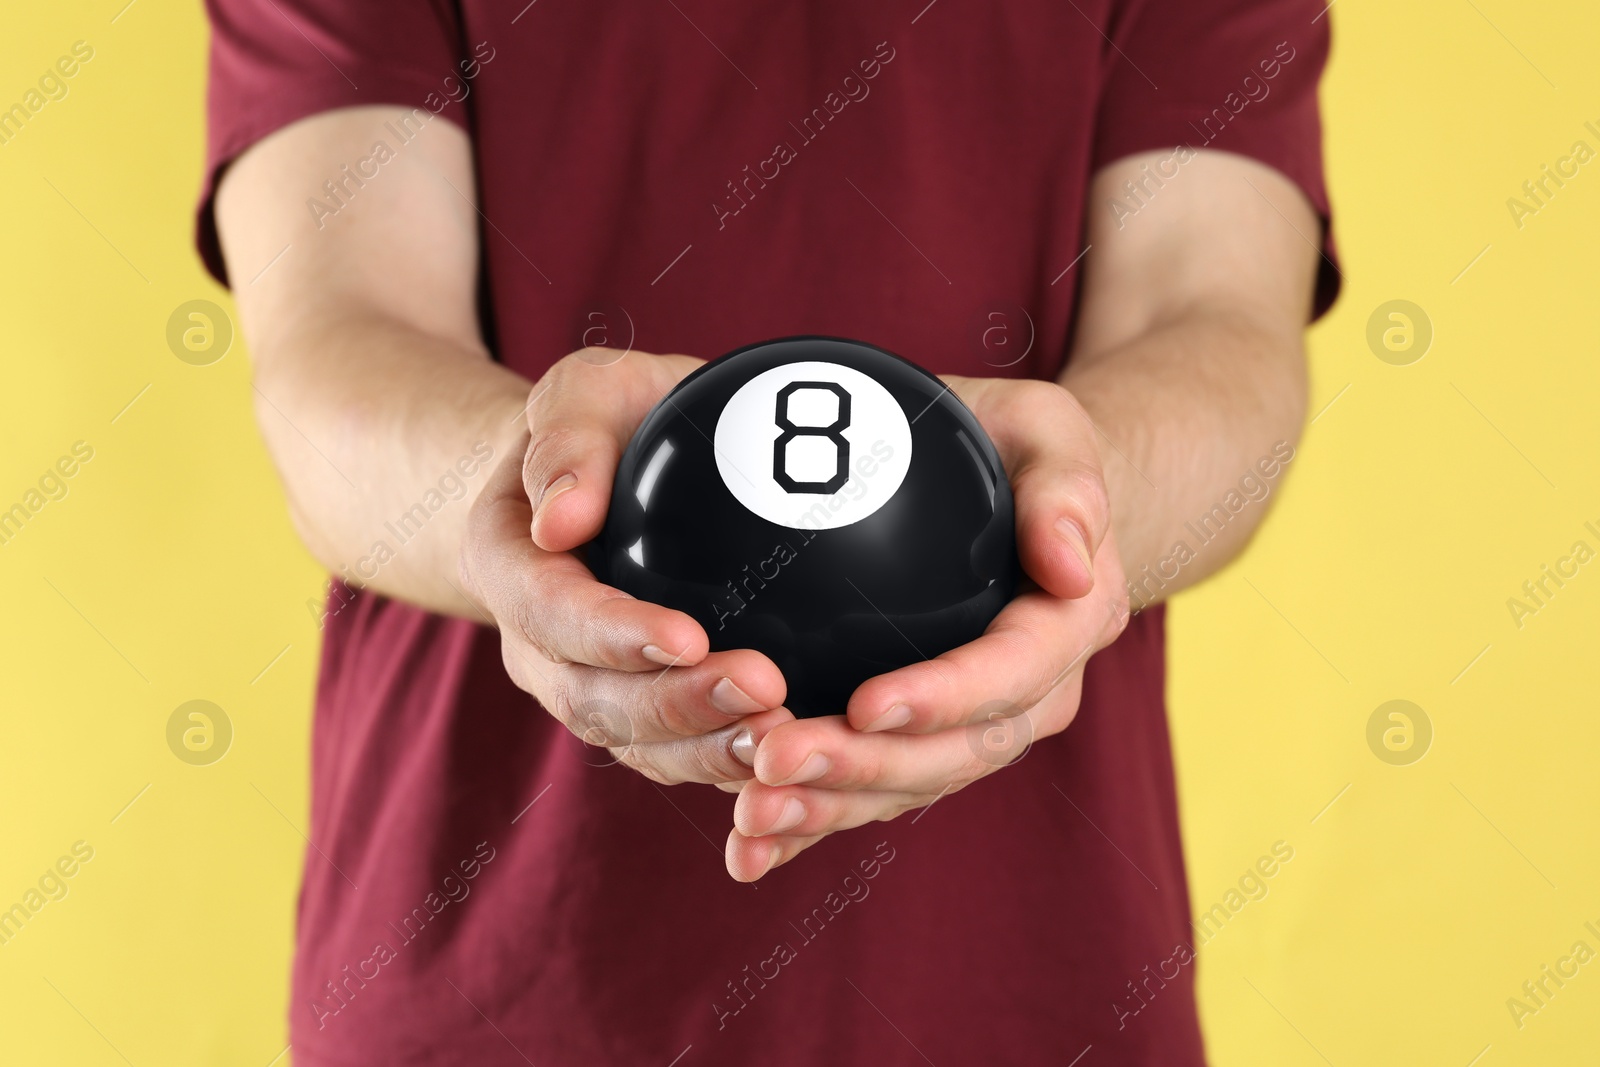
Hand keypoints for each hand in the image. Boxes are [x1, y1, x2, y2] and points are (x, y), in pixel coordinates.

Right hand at [460, 349, 794, 783]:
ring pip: (638, 745)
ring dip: (710, 751)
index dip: (614, 636)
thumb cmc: (608, 422)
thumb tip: (561, 517)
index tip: (689, 637)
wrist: (613, 475)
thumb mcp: (586, 390)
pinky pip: (680, 754)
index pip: (551, 613)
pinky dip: (730, 761)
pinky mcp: (644, 715)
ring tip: (786, 737)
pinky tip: (796, 750)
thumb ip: (567, 433)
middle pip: (594, 700)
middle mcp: (538, 646)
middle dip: (676, 708)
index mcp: (510, 565)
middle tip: (765, 691)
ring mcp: (588, 688)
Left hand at [723, 377, 1129, 879]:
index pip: (1009, 678)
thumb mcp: (1049, 431)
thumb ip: (1067, 487)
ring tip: (750, 814)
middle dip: (862, 770)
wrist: (1012, 504)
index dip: (942, 699)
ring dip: (827, 810)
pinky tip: (745, 848)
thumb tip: (1068, 566)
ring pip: (904, 788)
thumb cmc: (1019, 452)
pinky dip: (810, 827)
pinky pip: (867, 796)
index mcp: (1063, 629)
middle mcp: (1027, 699)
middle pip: (950, 755)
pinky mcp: (916, 746)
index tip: (865, 704)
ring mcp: (970, 731)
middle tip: (774, 759)